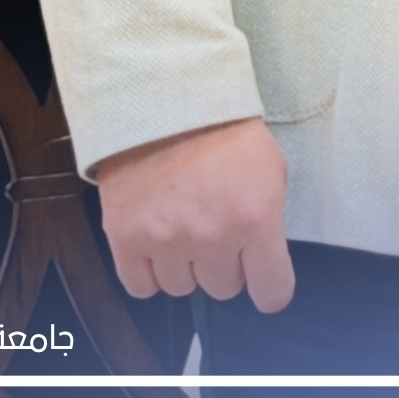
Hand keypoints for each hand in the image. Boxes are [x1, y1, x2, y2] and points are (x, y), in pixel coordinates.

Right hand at [96, 116, 294, 309]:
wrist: (167, 105)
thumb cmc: (223, 133)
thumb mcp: (271, 169)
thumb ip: (269, 219)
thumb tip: (265, 256)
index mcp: (255, 218)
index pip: (271, 289)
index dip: (270, 292)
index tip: (266, 288)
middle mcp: (212, 236)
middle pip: (223, 288)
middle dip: (224, 266)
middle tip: (218, 233)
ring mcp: (166, 241)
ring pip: (182, 288)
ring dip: (186, 267)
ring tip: (184, 229)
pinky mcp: (127, 240)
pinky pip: (141, 287)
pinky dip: (149, 273)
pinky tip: (157, 246)